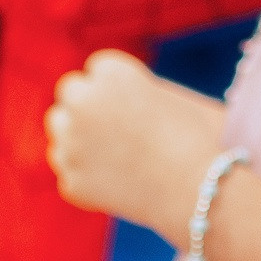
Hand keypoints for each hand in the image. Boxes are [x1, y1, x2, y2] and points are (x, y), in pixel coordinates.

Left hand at [45, 50, 230, 239]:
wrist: (201, 192)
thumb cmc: (200, 140)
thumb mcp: (171, 98)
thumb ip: (136, 90)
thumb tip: (116, 100)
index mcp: (112, 72)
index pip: (98, 68)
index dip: (116, 85)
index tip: (133, 102)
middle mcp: (83, 101)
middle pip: (70, 91)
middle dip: (87, 104)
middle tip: (113, 124)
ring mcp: (71, 144)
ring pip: (59, 129)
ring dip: (77, 135)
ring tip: (114, 152)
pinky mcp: (71, 182)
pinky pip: (70, 171)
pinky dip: (87, 176)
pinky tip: (117, 181)